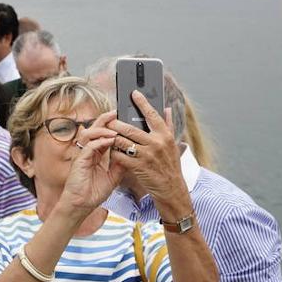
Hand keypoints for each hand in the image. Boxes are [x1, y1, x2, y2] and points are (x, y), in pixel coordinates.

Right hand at [54, 112, 121, 219]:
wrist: (82, 205)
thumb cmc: (94, 192)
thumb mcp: (113, 176)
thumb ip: (120, 164)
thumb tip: (133, 154)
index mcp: (95, 154)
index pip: (103, 134)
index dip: (111, 125)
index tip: (123, 119)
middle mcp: (88, 151)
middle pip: (94, 129)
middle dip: (105, 119)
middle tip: (116, 112)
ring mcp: (82, 155)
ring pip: (90, 133)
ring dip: (103, 129)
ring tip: (115, 129)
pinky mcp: (79, 160)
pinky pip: (89, 146)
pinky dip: (100, 141)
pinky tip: (110, 140)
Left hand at [107, 92, 188, 211]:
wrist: (171, 188)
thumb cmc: (170, 164)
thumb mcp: (172, 144)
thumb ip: (169, 125)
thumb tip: (167, 108)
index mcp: (165, 135)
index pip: (152, 115)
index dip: (142, 102)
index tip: (133, 93)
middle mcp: (156, 143)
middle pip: (130, 128)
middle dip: (117, 123)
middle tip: (109, 120)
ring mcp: (147, 155)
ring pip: (123, 141)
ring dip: (113, 138)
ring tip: (108, 134)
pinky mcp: (138, 167)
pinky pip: (120, 156)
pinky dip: (114, 152)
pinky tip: (112, 150)